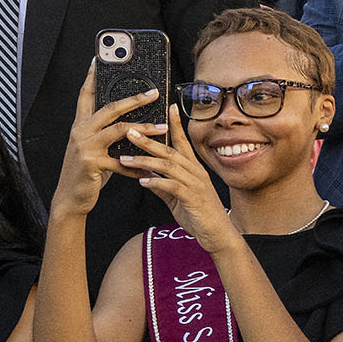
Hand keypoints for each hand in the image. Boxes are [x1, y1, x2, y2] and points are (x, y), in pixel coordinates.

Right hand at [55, 65, 168, 220]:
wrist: (71, 198)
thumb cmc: (88, 171)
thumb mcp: (95, 147)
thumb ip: (106, 131)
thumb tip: (131, 119)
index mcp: (81, 125)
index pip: (86, 95)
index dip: (91, 77)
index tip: (97, 60)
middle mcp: (80, 131)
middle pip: (110, 108)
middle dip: (134, 99)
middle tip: (155, 92)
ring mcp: (84, 146)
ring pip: (120, 130)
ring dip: (145, 130)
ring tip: (163, 128)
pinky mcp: (91, 163)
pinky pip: (121, 161)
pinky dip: (137, 165)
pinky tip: (150, 167)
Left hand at [119, 107, 239, 253]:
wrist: (217, 234)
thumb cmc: (199, 214)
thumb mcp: (178, 197)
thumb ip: (163, 184)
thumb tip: (145, 175)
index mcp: (193, 168)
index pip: (183, 141)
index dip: (174, 124)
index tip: (166, 108)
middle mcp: (196, 172)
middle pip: (170, 151)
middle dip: (148, 140)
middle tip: (129, 131)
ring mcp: (195, 184)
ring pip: (168, 166)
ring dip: (145, 161)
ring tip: (125, 158)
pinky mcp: (192, 198)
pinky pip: (172, 186)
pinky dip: (156, 182)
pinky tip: (141, 181)